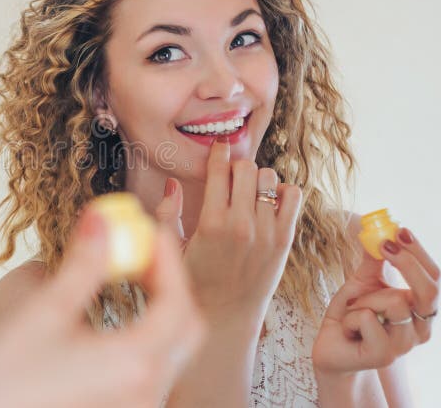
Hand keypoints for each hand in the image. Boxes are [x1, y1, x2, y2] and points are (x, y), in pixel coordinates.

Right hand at [0, 202, 204, 407]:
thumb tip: (103, 221)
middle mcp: (145, 393)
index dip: (169, 258)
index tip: (149, 228)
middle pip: (185, 327)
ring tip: (127, 277)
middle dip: (170, 283)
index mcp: (133, 364)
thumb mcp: (42, 315)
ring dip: (159, 308)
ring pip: (169, 350)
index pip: (177, 300)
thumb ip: (82, 265)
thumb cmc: (0, 387)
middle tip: (142, 251)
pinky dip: (144, 334)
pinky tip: (114, 320)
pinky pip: (150, 369)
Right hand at [156, 138, 301, 326]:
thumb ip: (168, 213)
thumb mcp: (171, 248)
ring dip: (258, 179)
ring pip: (270, 178)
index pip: (219, 171)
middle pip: (247, 168)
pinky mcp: (284, 240)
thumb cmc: (194, 282)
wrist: (224, 314)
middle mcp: (241, 225)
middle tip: (231, 177)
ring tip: (248, 192)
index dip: (218, 153)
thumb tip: (172, 184)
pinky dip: (282, 192)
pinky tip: (268, 202)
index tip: (218, 148)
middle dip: (237, 167)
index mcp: (210, 223)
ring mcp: (266, 232)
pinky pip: (293, 196)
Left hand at [313, 227, 438, 373]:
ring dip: (365, 299)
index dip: (419, 253)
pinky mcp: (384, 355)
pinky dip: (351, 316)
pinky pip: (369, 319)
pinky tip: (348, 328)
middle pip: (431, 291)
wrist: (331, 347)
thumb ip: (374, 260)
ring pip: (393, 302)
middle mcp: (420, 327)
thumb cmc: (351, 315)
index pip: (434, 278)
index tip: (400, 231)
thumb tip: (379, 230)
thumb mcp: (362, 282)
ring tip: (354, 310)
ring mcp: (404, 344)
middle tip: (384, 245)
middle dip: (407, 263)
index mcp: (420, 308)